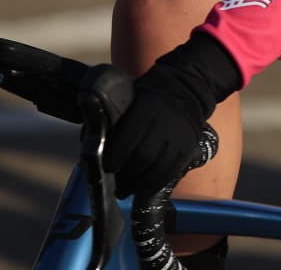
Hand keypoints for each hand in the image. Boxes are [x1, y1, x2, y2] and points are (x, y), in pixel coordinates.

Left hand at [102, 34, 239, 197]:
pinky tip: (144, 189)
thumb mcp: (130, 98)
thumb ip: (113, 119)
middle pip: (144, 156)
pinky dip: (156, 185)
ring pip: (158, 168)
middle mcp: (166, 122)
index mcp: (147, 106)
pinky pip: (171, 172)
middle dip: (127, 176)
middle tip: (116, 186)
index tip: (107, 167)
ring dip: (139, 184)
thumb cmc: (147, 96)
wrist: (185, 89)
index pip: (129, 136)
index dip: (116, 156)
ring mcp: (180, 136)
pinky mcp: (189, 147)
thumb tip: (91, 145)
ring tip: (128, 190)